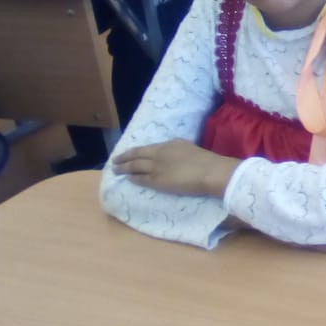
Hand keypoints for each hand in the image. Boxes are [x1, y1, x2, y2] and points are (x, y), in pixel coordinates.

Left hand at [112, 139, 237, 197]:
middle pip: (136, 155)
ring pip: (134, 166)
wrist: (210, 171)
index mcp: (169, 144)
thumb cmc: (206, 160)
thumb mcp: (190, 148)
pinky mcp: (157, 181)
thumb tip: (173, 154)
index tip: (128, 153)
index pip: (147, 147)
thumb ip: (178, 150)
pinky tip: (128, 178)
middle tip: (114, 161)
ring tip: (116, 170)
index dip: (135, 151)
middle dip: (123, 157)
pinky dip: (133, 178)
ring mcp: (156, 167)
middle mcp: (159, 153)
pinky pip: (140, 179)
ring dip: (123, 168)